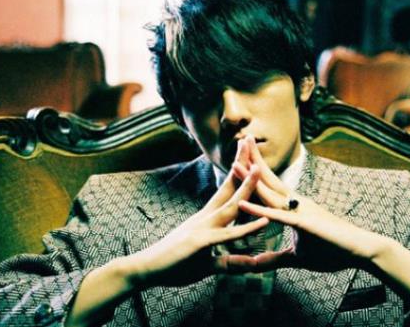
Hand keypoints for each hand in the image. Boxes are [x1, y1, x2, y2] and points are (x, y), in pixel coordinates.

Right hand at [124, 160, 270, 287]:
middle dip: (241, 165)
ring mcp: (203, 228)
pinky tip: (264, 222)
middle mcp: (206, 217)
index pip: (225, 189)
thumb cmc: (174, 264)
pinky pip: (229, 235)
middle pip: (228, 187)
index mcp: (207, 218)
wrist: (146, 269)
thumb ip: (230, 262)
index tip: (246, 152)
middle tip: (250, 140)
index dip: (238, 171)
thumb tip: (249, 263)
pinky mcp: (201, 243)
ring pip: (231, 206)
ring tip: (259, 169)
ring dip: (245, 187)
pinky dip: (247, 229)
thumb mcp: (208, 264)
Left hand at [233, 137, 392, 271]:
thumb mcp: (297, 257)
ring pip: (270, 192)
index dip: (256, 170)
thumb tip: (255, 262)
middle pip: (269, 179)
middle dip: (252, 161)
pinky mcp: (304, 223)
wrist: (360, 251)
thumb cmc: (332, 251)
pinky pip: (277, 215)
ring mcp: (300, 210)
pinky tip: (242, 203)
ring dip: (250, 179)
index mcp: (294, 206)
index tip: (241, 156)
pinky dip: (258, 209)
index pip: (270, 184)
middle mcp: (296, 202)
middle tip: (239, 141)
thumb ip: (274, 258)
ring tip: (233, 164)